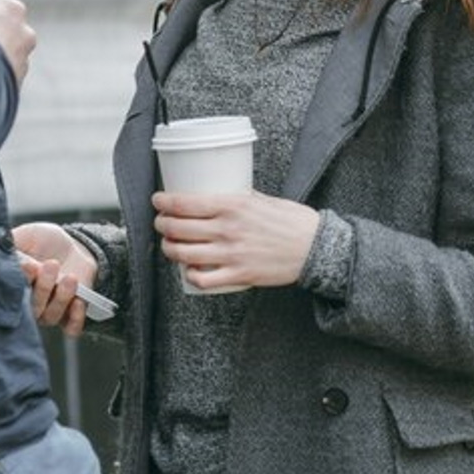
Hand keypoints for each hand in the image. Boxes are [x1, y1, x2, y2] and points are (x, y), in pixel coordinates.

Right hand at [13, 222, 99, 337]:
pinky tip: (78, 300)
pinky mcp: (69, 316)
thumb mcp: (27, 235)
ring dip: (61, 298)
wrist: (73, 245)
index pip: (11, 294)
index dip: (18, 284)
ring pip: (50, 317)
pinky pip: (71, 328)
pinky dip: (75, 317)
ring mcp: (48, 311)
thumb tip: (4, 257)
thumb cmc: (44, 241)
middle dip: (42, 288)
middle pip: (31, 309)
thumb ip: (12, 245)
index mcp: (14, 285)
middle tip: (51, 264)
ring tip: (70, 277)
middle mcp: (28, 303)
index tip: (28, 266)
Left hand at [152, 191, 319, 291]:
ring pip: (184, 254)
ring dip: (169, 249)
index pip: (184, 203)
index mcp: (233, 205)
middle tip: (161, 222)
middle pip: (177, 228)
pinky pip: (203, 279)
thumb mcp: (263, 199)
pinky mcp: (239, 275)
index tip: (158, 200)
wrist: (316, 247)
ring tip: (170, 245)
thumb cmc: (293, 221)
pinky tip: (190, 270)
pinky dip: (190, 275)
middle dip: (162, 224)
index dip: (163, 202)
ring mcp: (231, 254)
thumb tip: (220, 193)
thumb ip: (239, 197)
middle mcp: (228, 229)